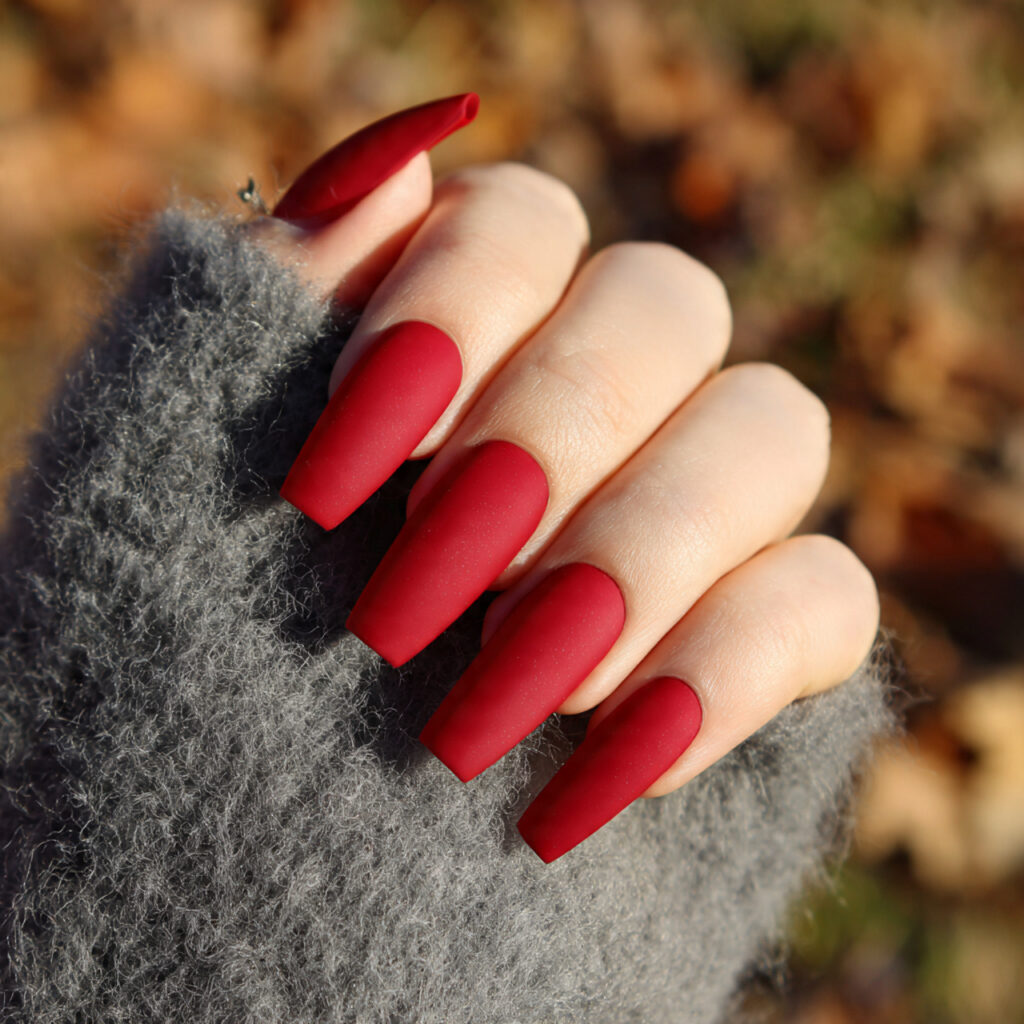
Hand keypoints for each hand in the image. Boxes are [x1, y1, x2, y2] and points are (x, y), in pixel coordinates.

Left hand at [255, 95, 879, 861]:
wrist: (235, 879)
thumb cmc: (190, 670)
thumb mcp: (180, 483)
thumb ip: (270, 312)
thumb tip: (400, 155)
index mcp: (465, 336)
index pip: (522, 227)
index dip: (449, 316)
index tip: (329, 481)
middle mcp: (597, 399)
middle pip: (666, 307)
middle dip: (548, 442)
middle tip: (407, 609)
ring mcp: (694, 511)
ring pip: (773, 432)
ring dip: (640, 555)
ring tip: (507, 696)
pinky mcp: (766, 638)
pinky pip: (829, 604)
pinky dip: (727, 673)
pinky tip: (604, 771)